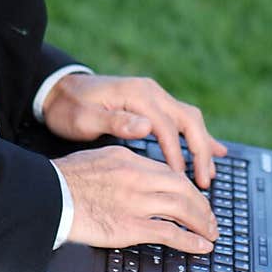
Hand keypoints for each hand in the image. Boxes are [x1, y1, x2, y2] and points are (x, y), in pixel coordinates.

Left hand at [41, 72, 226, 188]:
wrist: (59, 90)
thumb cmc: (69, 108)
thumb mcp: (85, 118)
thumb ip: (115, 122)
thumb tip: (146, 127)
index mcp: (138, 94)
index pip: (166, 126)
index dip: (176, 153)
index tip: (181, 179)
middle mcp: (151, 92)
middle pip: (188, 120)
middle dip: (200, 151)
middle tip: (204, 181)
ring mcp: (154, 96)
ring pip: (189, 120)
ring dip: (202, 146)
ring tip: (210, 174)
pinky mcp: (152, 104)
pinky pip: (182, 119)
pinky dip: (197, 137)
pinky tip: (212, 151)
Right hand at [55, 143, 218, 251]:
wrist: (45, 195)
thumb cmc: (62, 180)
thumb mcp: (97, 159)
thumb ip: (121, 166)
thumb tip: (135, 175)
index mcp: (130, 159)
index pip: (169, 172)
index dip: (188, 188)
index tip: (195, 198)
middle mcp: (137, 177)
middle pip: (182, 188)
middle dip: (202, 205)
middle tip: (210, 218)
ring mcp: (135, 201)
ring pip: (182, 208)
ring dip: (202, 222)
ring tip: (211, 233)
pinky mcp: (130, 226)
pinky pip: (169, 232)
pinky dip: (189, 240)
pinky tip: (200, 246)